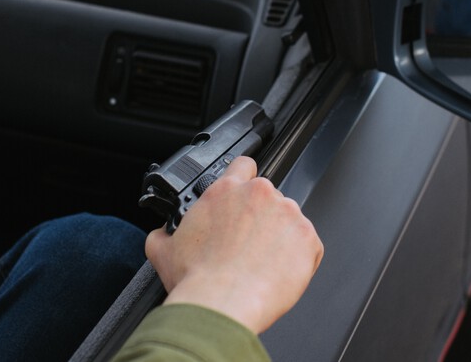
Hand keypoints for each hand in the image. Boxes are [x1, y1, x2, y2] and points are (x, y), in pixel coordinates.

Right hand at [145, 156, 323, 333]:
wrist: (223, 305)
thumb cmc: (197, 280)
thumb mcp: (164, 251)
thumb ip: (164, 233)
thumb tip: (163, 234)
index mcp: (225, 191)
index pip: (243, 165)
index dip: (244, 179)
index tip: (244, 195)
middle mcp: (259, 195)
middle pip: (268, 197)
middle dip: (261, 217)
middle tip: (249, 244)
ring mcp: (287, 214)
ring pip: (288, 220)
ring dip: (279, 237)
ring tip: (262, 264)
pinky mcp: (307, 237)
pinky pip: (307, 244)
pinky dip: (297, 258)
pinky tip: (277, 273)